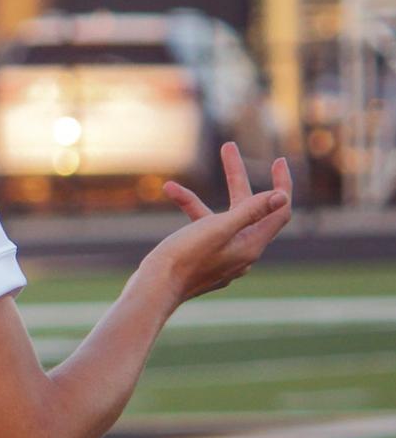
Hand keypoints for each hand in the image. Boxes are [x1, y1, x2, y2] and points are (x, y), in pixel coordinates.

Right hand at [146, 143, 292, 302]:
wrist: (155, 288)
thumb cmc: (185, 257)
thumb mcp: (219, 228)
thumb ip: (250, 211)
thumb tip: (280, 196)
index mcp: (251, 244)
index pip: (280, 210)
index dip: (282, 184)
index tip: (278, 160)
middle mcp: (242, 251)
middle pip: (249, 208)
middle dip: (236, 176)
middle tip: (228, 148)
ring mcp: (223, 256)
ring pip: (220, 217)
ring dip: (197, 197)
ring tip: (172, 186)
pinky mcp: (204, 259)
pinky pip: (201, 229)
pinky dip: (187, 212)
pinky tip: (169, 197)